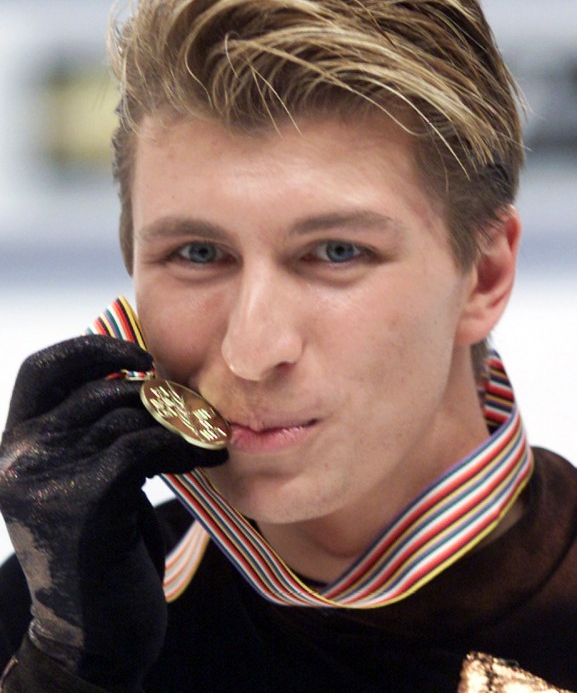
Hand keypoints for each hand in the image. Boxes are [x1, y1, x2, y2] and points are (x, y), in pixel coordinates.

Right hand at [0, 335, 226, 690]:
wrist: (93, 631)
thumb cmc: (99, 548)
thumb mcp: (84, 479)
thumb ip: (95, 431)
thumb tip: (147, 376)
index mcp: (16, 444)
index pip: (43, 368)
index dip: (92, 348)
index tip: (140, 353)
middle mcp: (19, 456)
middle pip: (100, 391)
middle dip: (157, 395)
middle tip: (196, 408)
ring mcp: (43, 478)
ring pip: (127, 417)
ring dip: (179, 423)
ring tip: (208, 435)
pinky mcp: (79, 500)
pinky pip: (142, 447)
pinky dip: (181, 447)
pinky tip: (205, 458)